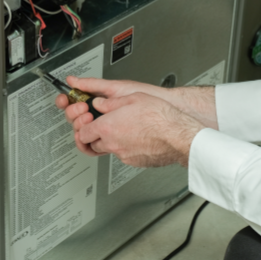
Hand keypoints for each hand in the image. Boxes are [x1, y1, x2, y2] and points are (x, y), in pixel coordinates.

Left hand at [72, 92, 203, 167]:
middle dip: (92, 137)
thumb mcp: (132, 98)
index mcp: (108, 127)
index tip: (86, 123)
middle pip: (91, 145)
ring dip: (108, 142)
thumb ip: (110, 102)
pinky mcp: (135, 161)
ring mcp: (124, 154)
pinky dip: (125, 147)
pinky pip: (124, 155)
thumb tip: (99, 104)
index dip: (82, 128)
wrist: (178, 136)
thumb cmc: (160, 117)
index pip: (83, 132)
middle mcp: (113, 143)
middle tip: (97, 129)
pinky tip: (135, 138)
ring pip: (108, 151)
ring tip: (119, 132)